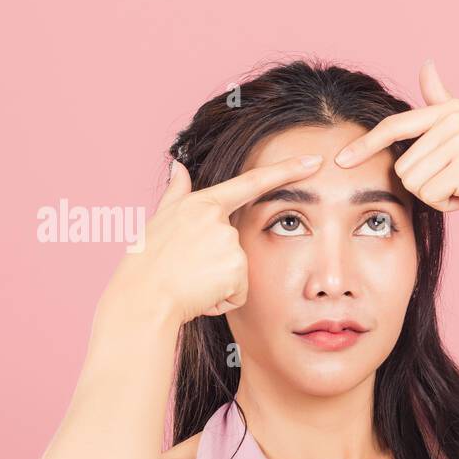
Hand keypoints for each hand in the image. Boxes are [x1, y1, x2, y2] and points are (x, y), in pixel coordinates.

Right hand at [107, 154, 322, 324]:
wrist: (144, 297)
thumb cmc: (148, 262)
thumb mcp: (161, 220)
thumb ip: (177, 193)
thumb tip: (179, 166)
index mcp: (202, 204)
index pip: (251, 182)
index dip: (286, 170)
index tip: (313, 160)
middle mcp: (219, 220)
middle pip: (237, 243)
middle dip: (218, 262)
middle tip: (186, 269)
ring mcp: (230, 244)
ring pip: (239, 270)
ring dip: (220, 282)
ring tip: (191, 281)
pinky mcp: (238, 271)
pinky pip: (240, 291)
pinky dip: (223, 298)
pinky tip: (201, 294)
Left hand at [333, 59, 458, 235]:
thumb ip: (441, 99)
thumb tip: (426, 63)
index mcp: (451, 109)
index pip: (394, 126)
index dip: (365, 145)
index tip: (341, 159)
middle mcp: (456, 119)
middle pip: (402, 164)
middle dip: (423, 184)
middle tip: (454, 182)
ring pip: (413, 181)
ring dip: (434, 195)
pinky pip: (429, 195)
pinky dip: (446, 205)